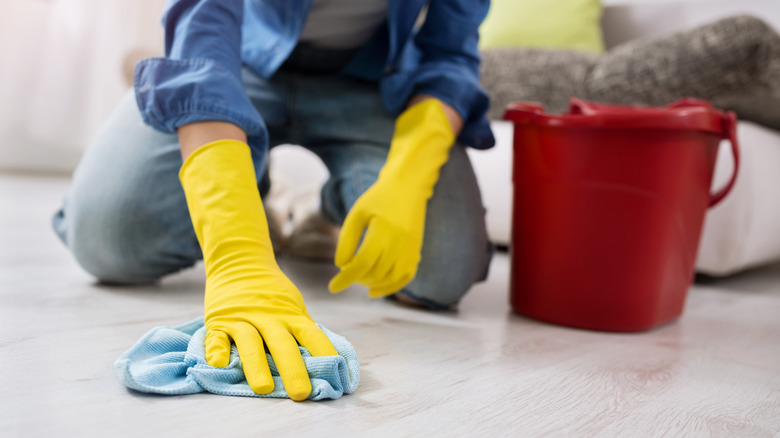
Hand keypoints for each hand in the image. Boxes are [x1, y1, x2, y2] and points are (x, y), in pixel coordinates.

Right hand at [179, 139, 336, 400]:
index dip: (323, 352)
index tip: (335, 371)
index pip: (311, 333)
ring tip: (263, 388)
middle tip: (301, 394)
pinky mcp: (218, 320)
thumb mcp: (291, 306)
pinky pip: (216, 337)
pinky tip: (219, 365)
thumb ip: (301, 329)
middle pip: (282, 343)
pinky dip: (217, 350)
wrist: (238, 262)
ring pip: (250, 343)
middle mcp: (267, 317)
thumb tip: (323, 358)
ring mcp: (242, 319)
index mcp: (289, 314)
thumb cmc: (270, 293)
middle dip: (293, 369)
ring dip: (257, 365)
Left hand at [328, 99, 455, 296]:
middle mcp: (401, 242)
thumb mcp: (357, 213)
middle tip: (345, 271)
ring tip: (358, 277)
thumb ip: (347, 239)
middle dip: (357, 278)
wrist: (408, 187)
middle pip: (376, 272)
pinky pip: (406, 277)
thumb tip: (340, 265)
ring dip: (371, 284)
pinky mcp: (416, 251)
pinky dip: (390, 288)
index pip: (363, 262)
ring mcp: (411, 248)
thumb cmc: (379, 198)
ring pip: (391, 278)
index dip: (346, 278)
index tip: (333, 287)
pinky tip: (374, 291)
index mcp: (384, 230)